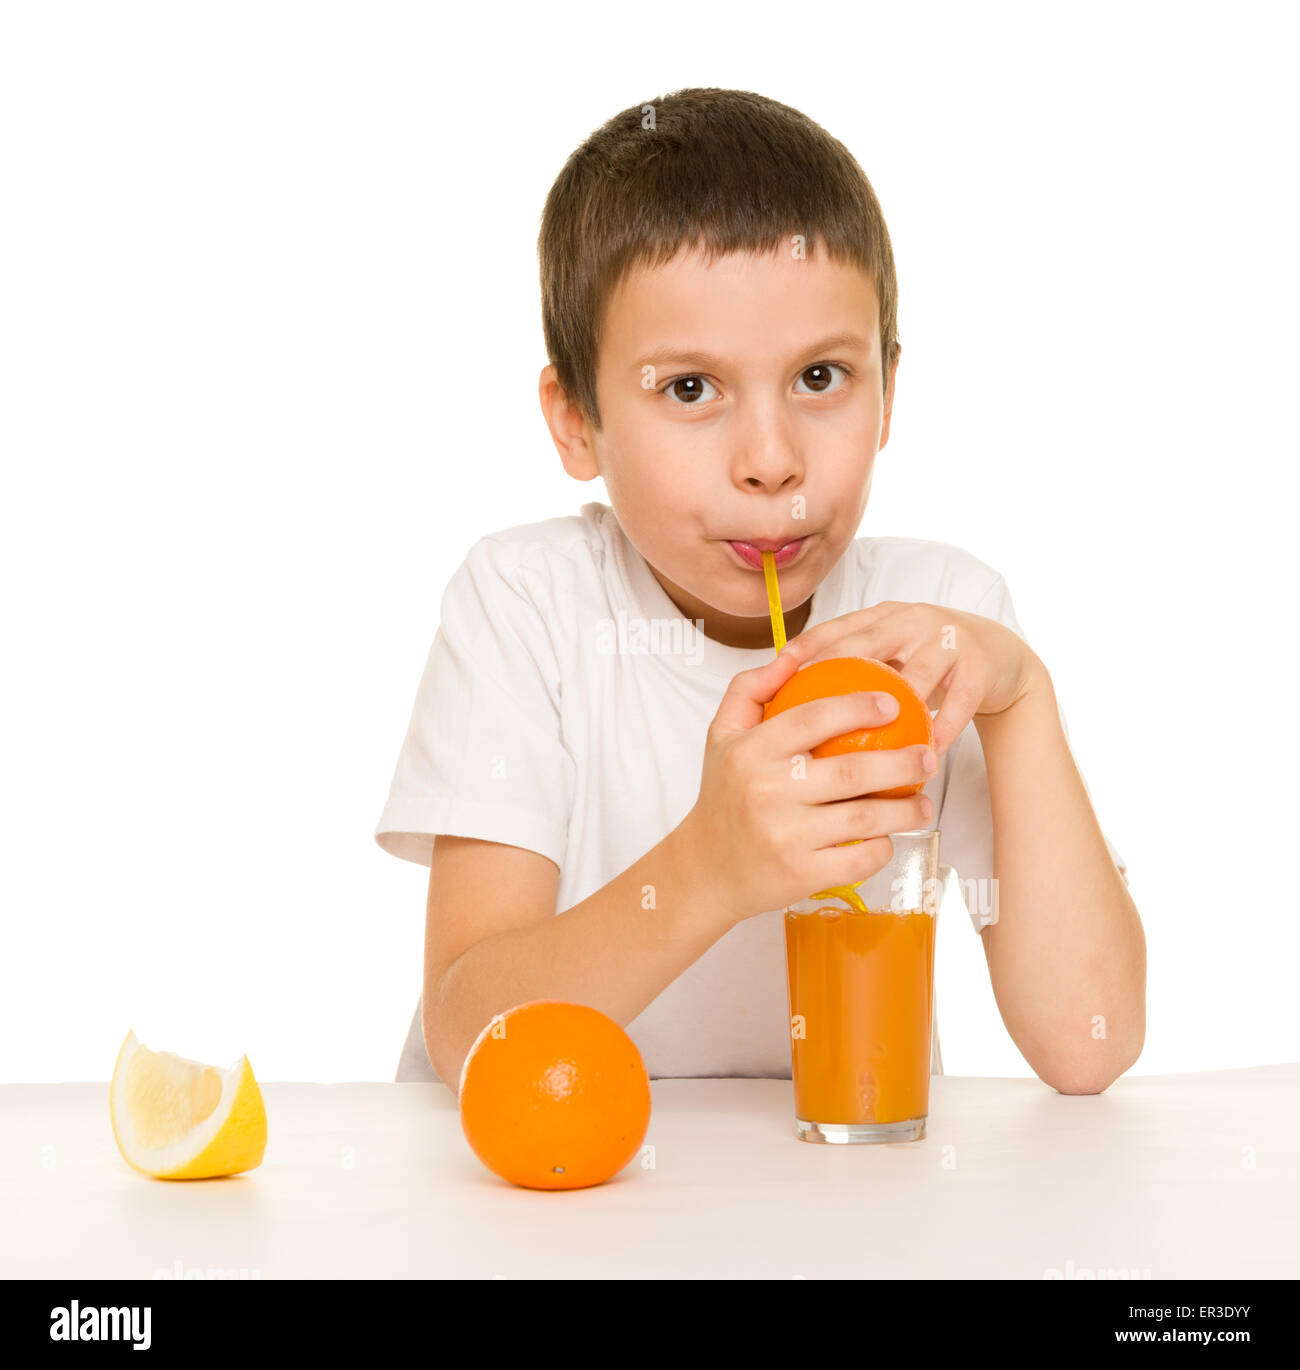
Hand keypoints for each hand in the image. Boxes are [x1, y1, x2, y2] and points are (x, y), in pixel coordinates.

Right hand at [678, 651, 936, 924]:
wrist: (706, 868)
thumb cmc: (723, 795)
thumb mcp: (721, 735)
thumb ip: (750, 689)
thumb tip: (793, 657)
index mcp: (751, 752)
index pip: (813, 718)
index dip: (859, 707)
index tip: (894, 704)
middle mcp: (767, 792)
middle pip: (852, 771)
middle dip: (903, 763)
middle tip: (928, 756)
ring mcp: (785, 836)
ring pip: (864, 818)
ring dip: (905, 811)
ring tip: (924, 803)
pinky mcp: (801, 875)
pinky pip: (858, 859)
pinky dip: (882, 848)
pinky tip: (890, 837)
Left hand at [781, 600, 1044, 755]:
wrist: (1000, 658)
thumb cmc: (929, 661)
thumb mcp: (892, 653)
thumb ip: (854, 666)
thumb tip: (794, 697)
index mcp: (886, 616)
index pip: (840, 627)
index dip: (808, 645)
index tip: (779, 669)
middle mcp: (914, 620)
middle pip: (871, 644)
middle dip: (838, 669)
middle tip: (813, 707)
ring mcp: (949, 640)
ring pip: (916, 677)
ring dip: (894, 711)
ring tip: (869, 747)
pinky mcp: (980, 667)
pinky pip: (956, 705)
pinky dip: (938, 732)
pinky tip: (922, 758)